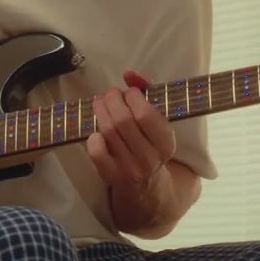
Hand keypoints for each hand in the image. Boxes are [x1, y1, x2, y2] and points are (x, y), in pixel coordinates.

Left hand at [86, 70, 176, 192]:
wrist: (147, 186)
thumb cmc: (151, 144)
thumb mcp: (157, 121)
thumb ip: (146, 92)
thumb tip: (129, 74)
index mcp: (166, 143)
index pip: (146, 115)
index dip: (133, 97)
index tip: (130, 91)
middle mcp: (149, 158)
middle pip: (123, 121)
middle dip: (112, 100)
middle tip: (110, 94)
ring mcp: (129, 169)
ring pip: (108, 132)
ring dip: (101, 111)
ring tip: (100, 103)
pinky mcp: (111, 176)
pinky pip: (97, 153)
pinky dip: (93, 137)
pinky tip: (96, 129)